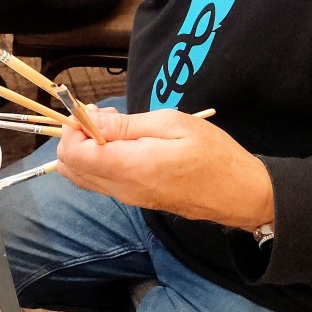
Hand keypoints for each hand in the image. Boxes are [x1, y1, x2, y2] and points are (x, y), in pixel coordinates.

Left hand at [55, 108, 274, 230]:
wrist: (240, 193)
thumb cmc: (213, 154)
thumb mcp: (172, 125)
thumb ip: (126, 126)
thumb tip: (89, 119)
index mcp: (131, 167)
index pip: (74, 154)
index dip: (73, 128)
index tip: (94, 111)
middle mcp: (122, 188)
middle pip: (70, 167)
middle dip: (76, 137)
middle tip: (106, 117)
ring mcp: (128, 198)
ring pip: (82, 176)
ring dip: (87, 149)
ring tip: (117, 128)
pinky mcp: (135, 200)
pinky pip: (100, 182)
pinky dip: (99, 160)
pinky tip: (124, 144)